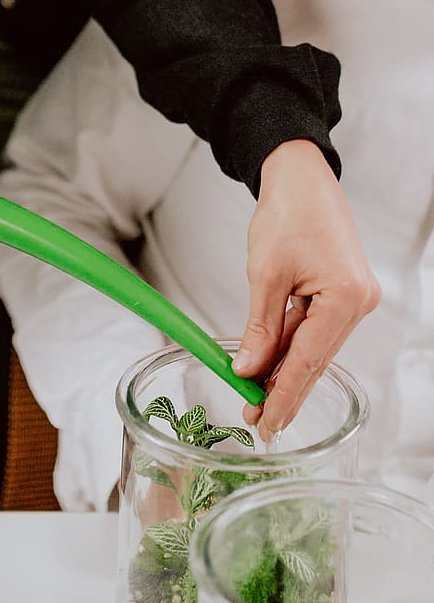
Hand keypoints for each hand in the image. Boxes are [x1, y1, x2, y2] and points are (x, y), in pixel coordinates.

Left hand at [232, 140, 379, 439]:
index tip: (266, 424)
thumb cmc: (286, 214)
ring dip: (284, 372)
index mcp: (345, 297)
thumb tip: (246, 369)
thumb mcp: (265, 276)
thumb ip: (259, 328)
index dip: (284, 396)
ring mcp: (353, 299)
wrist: (300, 179)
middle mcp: (357, 302)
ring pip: (313, 348)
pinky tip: (269, 368)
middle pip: (315, 360)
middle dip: (284, 392)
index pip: (309, 360)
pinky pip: (314, 331)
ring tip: (256, 399)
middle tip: (258, 424)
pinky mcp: (343, 294)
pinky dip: (291, 349)